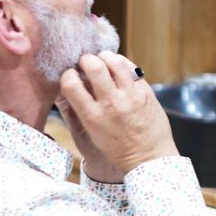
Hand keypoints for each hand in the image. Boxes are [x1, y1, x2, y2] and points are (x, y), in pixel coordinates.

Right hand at [57, 51, 177, 178]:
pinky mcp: (146, 91)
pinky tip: (119, 68)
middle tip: (87, 63)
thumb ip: (78, 110)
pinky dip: (122, 63)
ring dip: (105, 56)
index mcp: (93, 116)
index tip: (72, 75)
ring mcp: (131, 96)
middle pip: (93, 66)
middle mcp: (111, 104)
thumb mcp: (92, 133)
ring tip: (103, 61)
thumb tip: (66, 87)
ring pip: (115, 61)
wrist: (149, 158)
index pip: (70, 84)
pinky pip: (132, 68)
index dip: (68, 75)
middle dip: (86, 59)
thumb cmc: (118, 148)